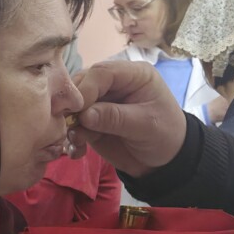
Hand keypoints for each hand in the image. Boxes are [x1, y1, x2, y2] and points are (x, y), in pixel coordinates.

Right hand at [69, 60, 187, 173]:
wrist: (165, 161)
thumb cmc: (165, 135)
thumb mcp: (146, 125)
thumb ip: (116, 118)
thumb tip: (84, 115)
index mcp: (133, 75)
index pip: (102, 72)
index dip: (87, 88)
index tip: (78, 110)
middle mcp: (114, 84)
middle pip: (82, 84)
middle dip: (73, 105)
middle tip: (69, 126)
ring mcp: (101, 102)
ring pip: (73, 104)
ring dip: (69, 123)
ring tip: (76, 143)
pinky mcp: (92, 121)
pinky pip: (74, 125)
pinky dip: (72, 138)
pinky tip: (77, 152)